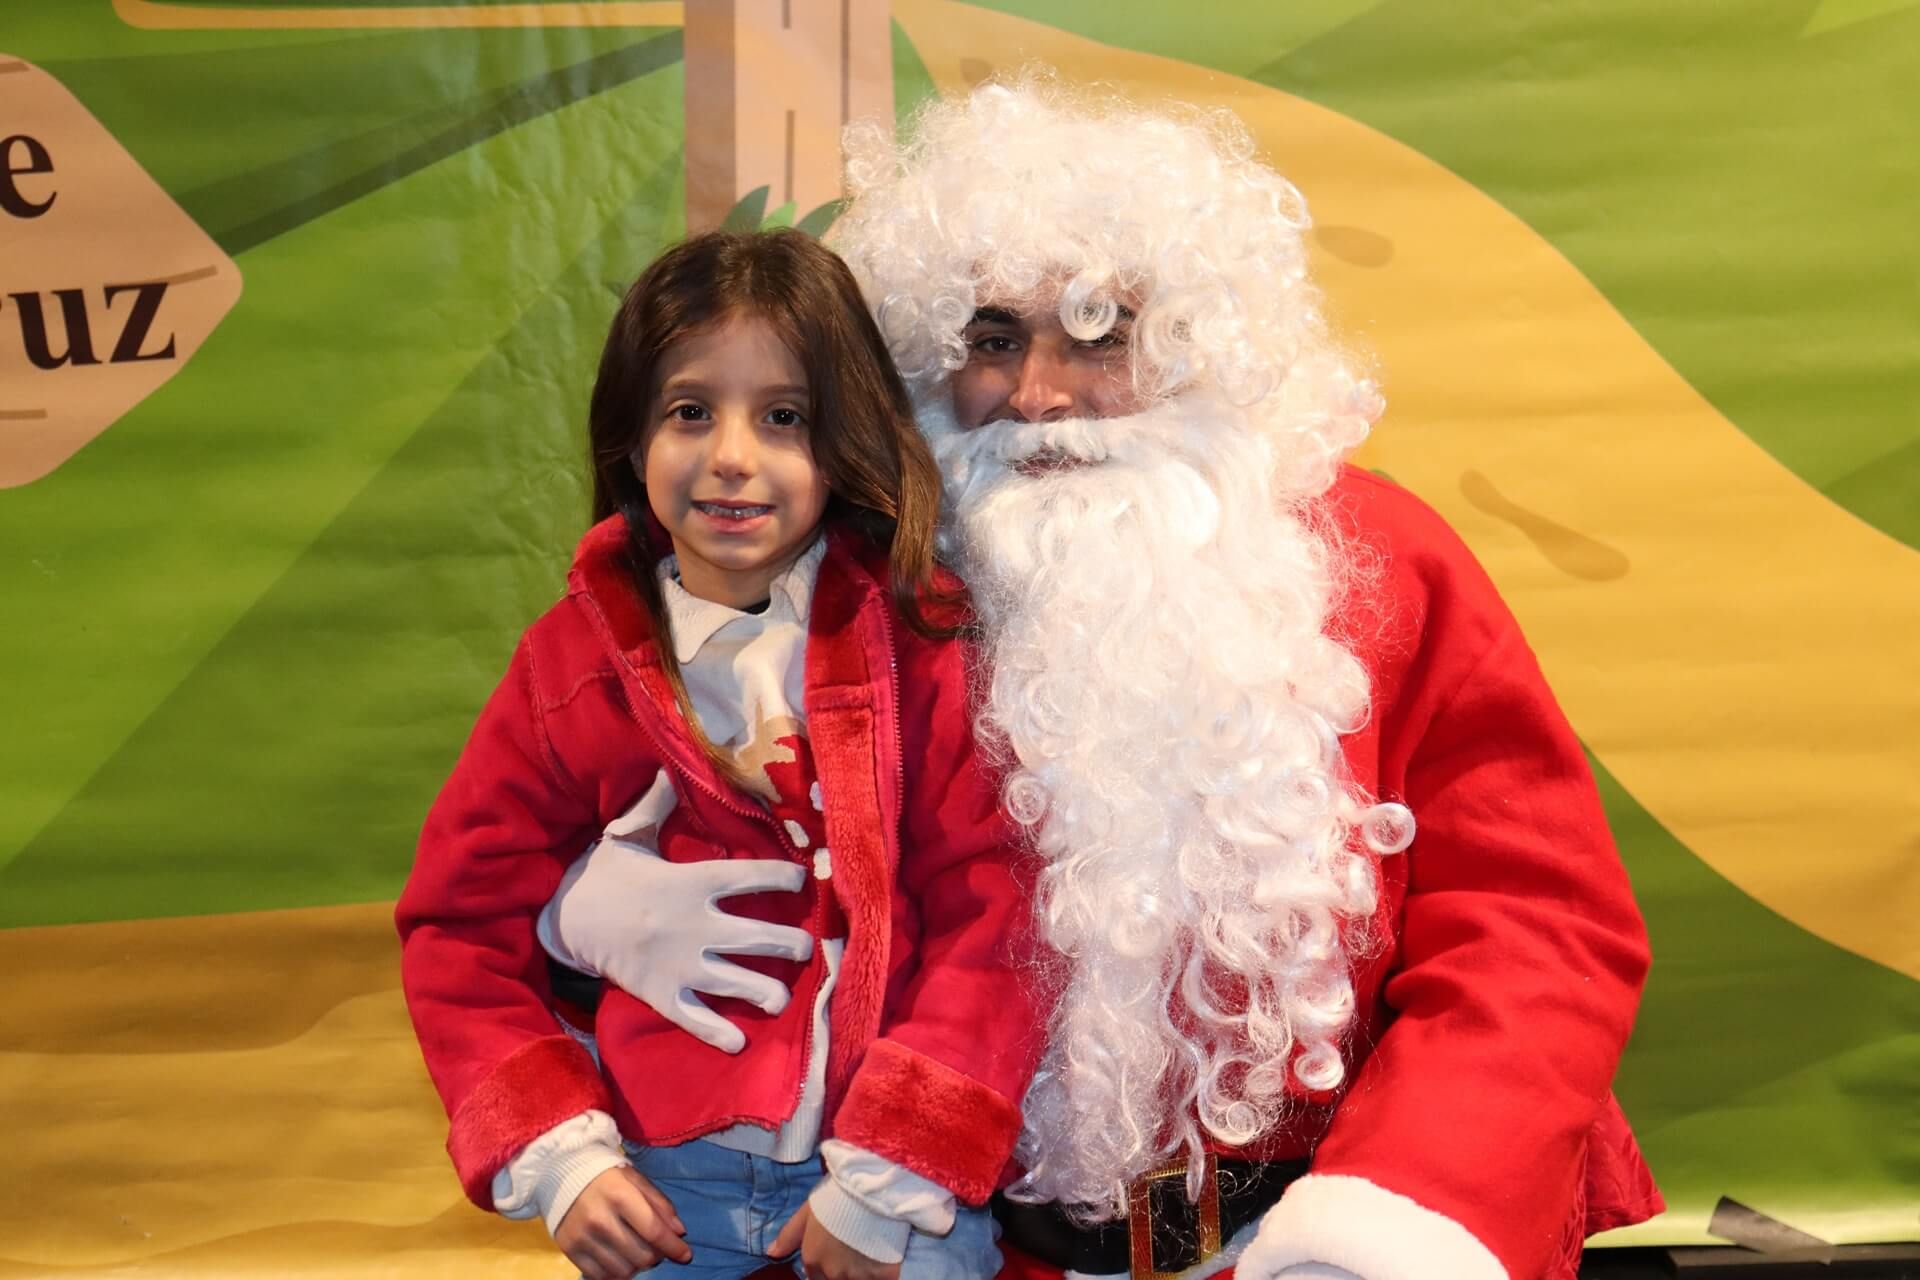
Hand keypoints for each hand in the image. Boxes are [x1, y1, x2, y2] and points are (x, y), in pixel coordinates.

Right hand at [539, 773, 814, 1052]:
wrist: (565, 921)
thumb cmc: (602, 876)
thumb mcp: (627, 836)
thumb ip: (655, 806)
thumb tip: (669, 767)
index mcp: (691, 883)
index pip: (749, 877)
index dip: (782, 877)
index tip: (803, 880)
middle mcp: (694, 925)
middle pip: (757, 936)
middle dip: (790, 944)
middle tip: (806, 949)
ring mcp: (680, 964)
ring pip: (737, 981)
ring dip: (767, 991)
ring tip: (782, 997)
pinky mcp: (662, 994)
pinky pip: (696, 1018)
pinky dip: (719, 1033)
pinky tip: (740, 1041)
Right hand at [553, 1166, 691, 1279]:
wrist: (561, 1172)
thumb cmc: (606, 1175)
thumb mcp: (636, 1179)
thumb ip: (659, 1204)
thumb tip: (679, 1232)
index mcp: (619, 1195)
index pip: (653, 1231)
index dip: (673, 1247)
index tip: (686, 1255)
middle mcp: (599, 1219)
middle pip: (640, 1255)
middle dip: (656, 1256)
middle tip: (656, 1248)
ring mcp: (582, 1237)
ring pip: (622, 1270)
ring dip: (637, 1266)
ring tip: (637, 1252)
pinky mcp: (568, 1250)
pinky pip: (599, 1276)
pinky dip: (615, 1273)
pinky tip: (620, 1260)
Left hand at [770, 1202, 901, 1279]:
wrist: (870, 1190)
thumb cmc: (835, 1196)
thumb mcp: (807, 1211)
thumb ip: (789, 1235)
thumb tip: (771, 1253)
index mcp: (813, 1260)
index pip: (816, 1278)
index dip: (826, 1269)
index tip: (836, 1256)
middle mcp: (833, 1274)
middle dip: (844, 1271)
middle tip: (854, 1251)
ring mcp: (859, 1277)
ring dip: (862, 1272)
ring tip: (868, 1254)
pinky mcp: (885, 1275)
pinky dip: (883, 1273)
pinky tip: (885, 1258)